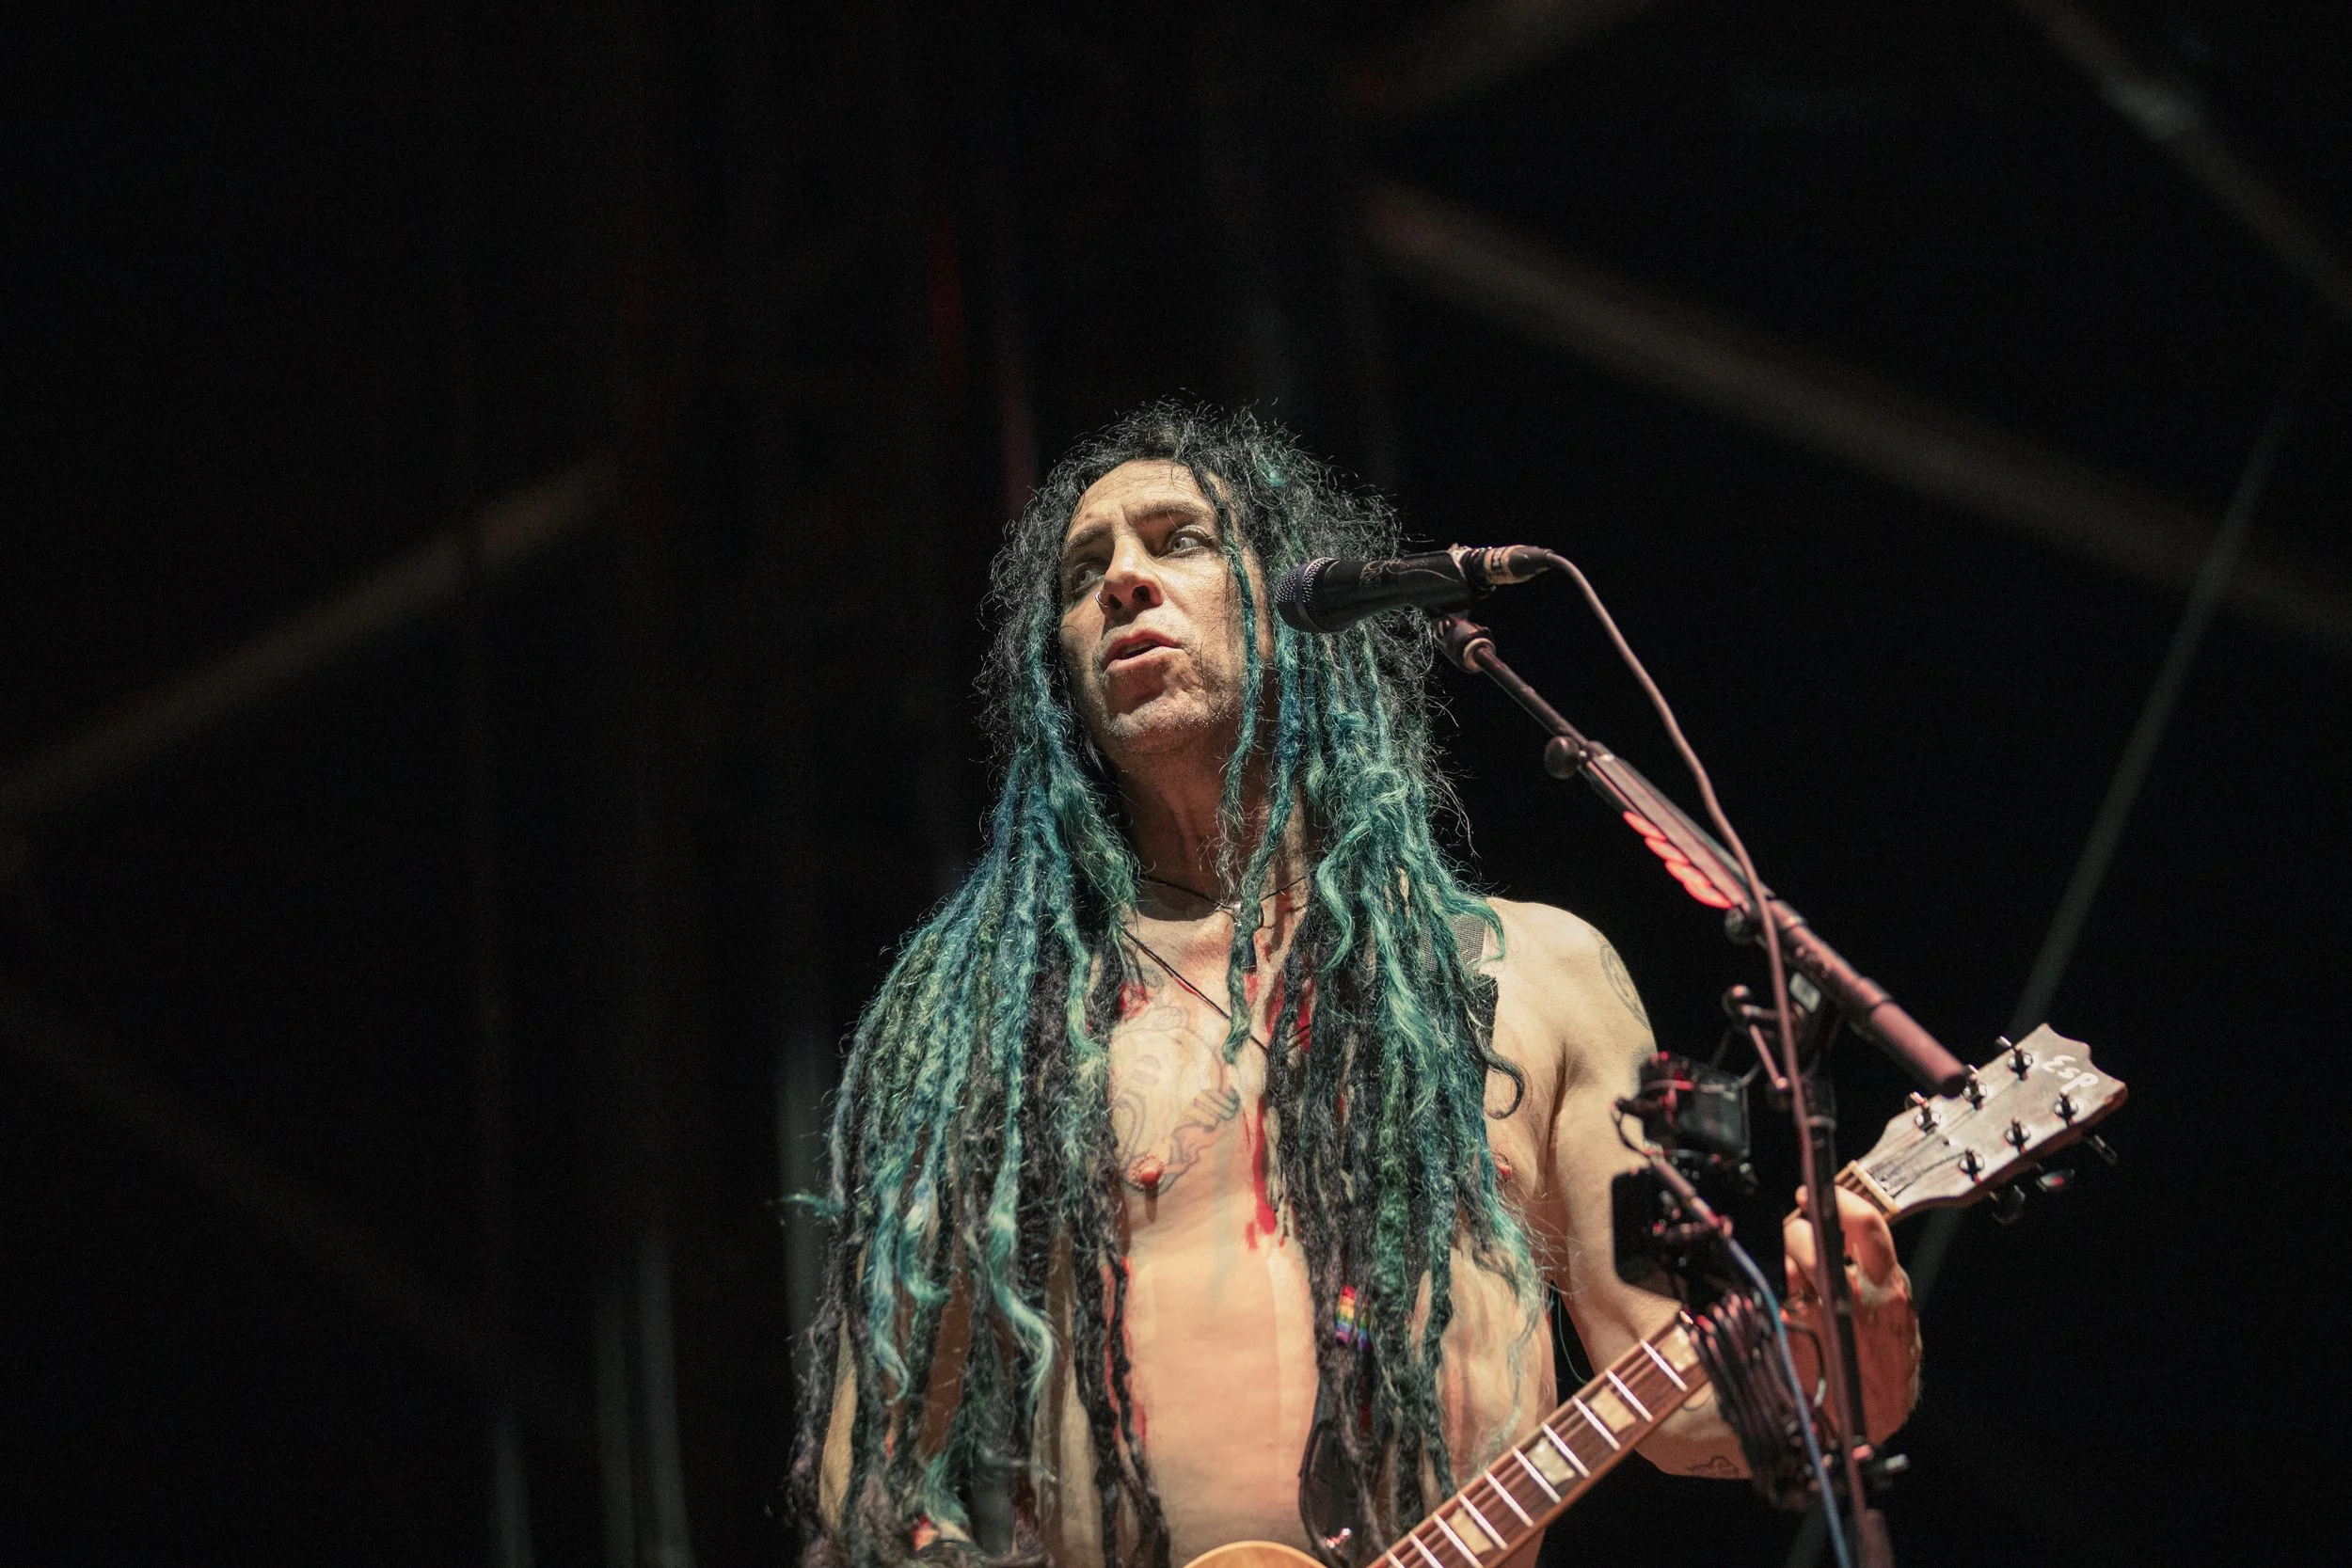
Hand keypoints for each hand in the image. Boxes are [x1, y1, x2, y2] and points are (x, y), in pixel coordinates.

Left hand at [1781, 1186, 1921, 1444]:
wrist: (1873, 1418)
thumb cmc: (1889, 1362)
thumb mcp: (1897, 1314)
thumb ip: (1874, 1275)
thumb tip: (1843, 1237)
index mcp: (1888, 1287)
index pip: (1866, 1225)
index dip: (1835, 1201)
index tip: (1814, 1192)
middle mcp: (1856, 1298)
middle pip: (1816, 1236)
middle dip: (1800, 1226)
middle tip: (1799, 1227)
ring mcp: (1823, 1315)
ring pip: (1792, 1264)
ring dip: (1789, 1259)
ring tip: (1803, 1273)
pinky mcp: (1797, 1333)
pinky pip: (1781, 1295)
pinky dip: (1784, 1292)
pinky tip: (1796, 1304)